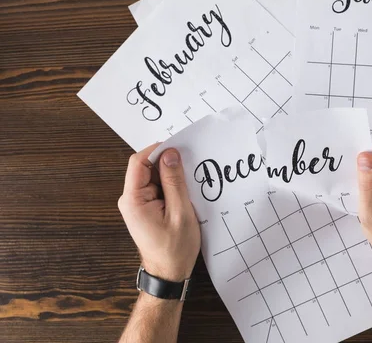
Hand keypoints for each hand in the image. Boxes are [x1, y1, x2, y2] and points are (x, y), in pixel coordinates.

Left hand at [118, 144, 200, 281]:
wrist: (168, 274)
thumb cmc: (175, 249)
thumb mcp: (180, 212)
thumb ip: (174, 181)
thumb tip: (171, 154)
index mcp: (133, 200)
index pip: (138, 162)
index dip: (158, 151)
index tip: (179, 149)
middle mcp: (130, 199)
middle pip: (146, 167)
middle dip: (167, 164)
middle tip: (190, 168)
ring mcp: (137, 204)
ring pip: (153, 177)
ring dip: (171, 176)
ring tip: (189, 184)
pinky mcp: (146, 208)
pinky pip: (157, 188)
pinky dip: (171, 186)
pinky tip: (185, 193)